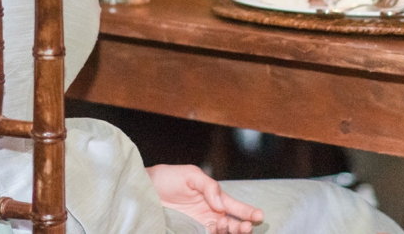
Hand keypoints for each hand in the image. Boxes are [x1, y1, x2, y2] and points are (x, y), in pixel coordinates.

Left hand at [147, 165, 262, 233]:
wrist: (145, 190)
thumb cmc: (167, 179)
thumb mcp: (190, 175)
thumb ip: (209, 187)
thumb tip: (220, 205)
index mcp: (213, 198)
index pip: (234, 206)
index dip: (247, 211)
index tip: (259, 216)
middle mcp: (210, 214)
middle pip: (232, 224)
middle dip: (242, 226)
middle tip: (246, 226)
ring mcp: (199, 225)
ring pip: (221, 233)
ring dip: (230, 232)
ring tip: (228, 226)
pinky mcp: (189, 232)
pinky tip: (215, 232)